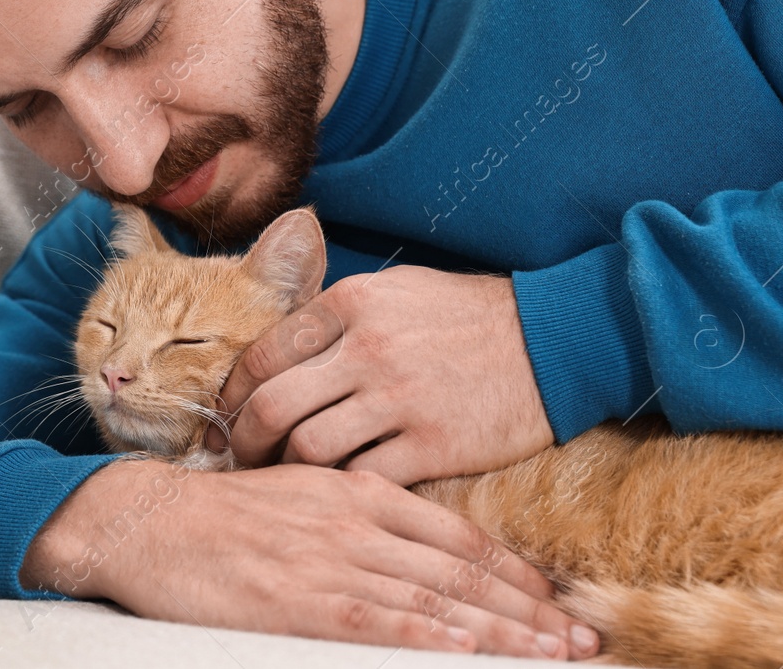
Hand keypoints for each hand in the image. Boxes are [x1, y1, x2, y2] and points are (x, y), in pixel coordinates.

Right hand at [21, 457, 597, 658]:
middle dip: (528, 609)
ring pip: (433, 600)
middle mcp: (354, 521)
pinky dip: (425, 637)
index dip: (515, 572)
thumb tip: (416, 551)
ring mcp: (327, 560)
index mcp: (358, 492)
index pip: (458, 535)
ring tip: (550, 654)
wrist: (148, 519)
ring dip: (499, 632)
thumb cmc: (222, 513)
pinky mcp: (295, 599)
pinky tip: (465, 653)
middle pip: (460, 571)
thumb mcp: (302, 494)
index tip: (559, 600)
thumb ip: (360, 515)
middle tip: (581, 638)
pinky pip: (375, 620)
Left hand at [204, 266, 554, 484]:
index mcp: (351, 302)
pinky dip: (341, 490)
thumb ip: (335, 315)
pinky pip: (363, 479)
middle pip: (273, 406)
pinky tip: (337, 493)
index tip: (227, 415)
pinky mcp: (435, 445)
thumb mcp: (395, 290)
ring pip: (310, 449)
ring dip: (287, 472)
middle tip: (240, 458)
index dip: (234, 393)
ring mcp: (401, 399)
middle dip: (244, 440)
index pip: (263, 353)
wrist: (555, 338)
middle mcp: (368, 348)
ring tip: (285, 480)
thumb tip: (276, 350)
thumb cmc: (467, 315)